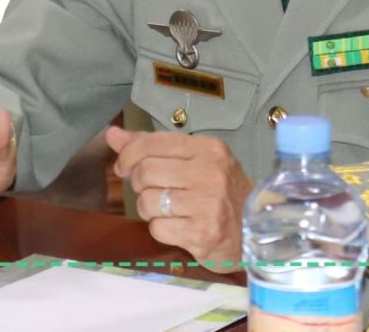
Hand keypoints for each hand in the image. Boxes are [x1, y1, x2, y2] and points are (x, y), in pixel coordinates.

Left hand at [106, 126, 253, 272]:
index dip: (128, 155)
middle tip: (153, 191)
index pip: (152, 143)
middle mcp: (210, 173)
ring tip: (168, 210)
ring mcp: (208, 205)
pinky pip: (157, 228)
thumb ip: (152, 146)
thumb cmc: (222, 191)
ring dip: (150, 209)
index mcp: (208, 148)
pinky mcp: (203, 234)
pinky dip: (161, 228)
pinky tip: (178, 226)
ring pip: (147, 202)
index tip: (124, 166)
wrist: (256, 229)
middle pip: (145, 172)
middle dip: (140, 185)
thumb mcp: (196, 160)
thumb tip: (112, 134)